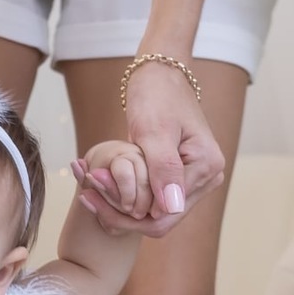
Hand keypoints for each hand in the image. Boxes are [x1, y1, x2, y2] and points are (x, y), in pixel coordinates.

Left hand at [76, 61, 224, 237]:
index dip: (126, 212)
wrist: (159, 75)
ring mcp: (195, 180)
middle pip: (160, 219)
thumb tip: (172, 207)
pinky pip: (152, 200)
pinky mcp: (180, 178)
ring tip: (89, 187)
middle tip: (85, 194)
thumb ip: (164, 169)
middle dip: (121, 212)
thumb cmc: (156, 95)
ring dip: (120, 206)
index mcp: (208, 168)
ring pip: (153, 214)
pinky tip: (101, 185)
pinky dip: (125, 196)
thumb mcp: (155, 130)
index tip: (90, 194)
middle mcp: (208, 179)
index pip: (165, 214)